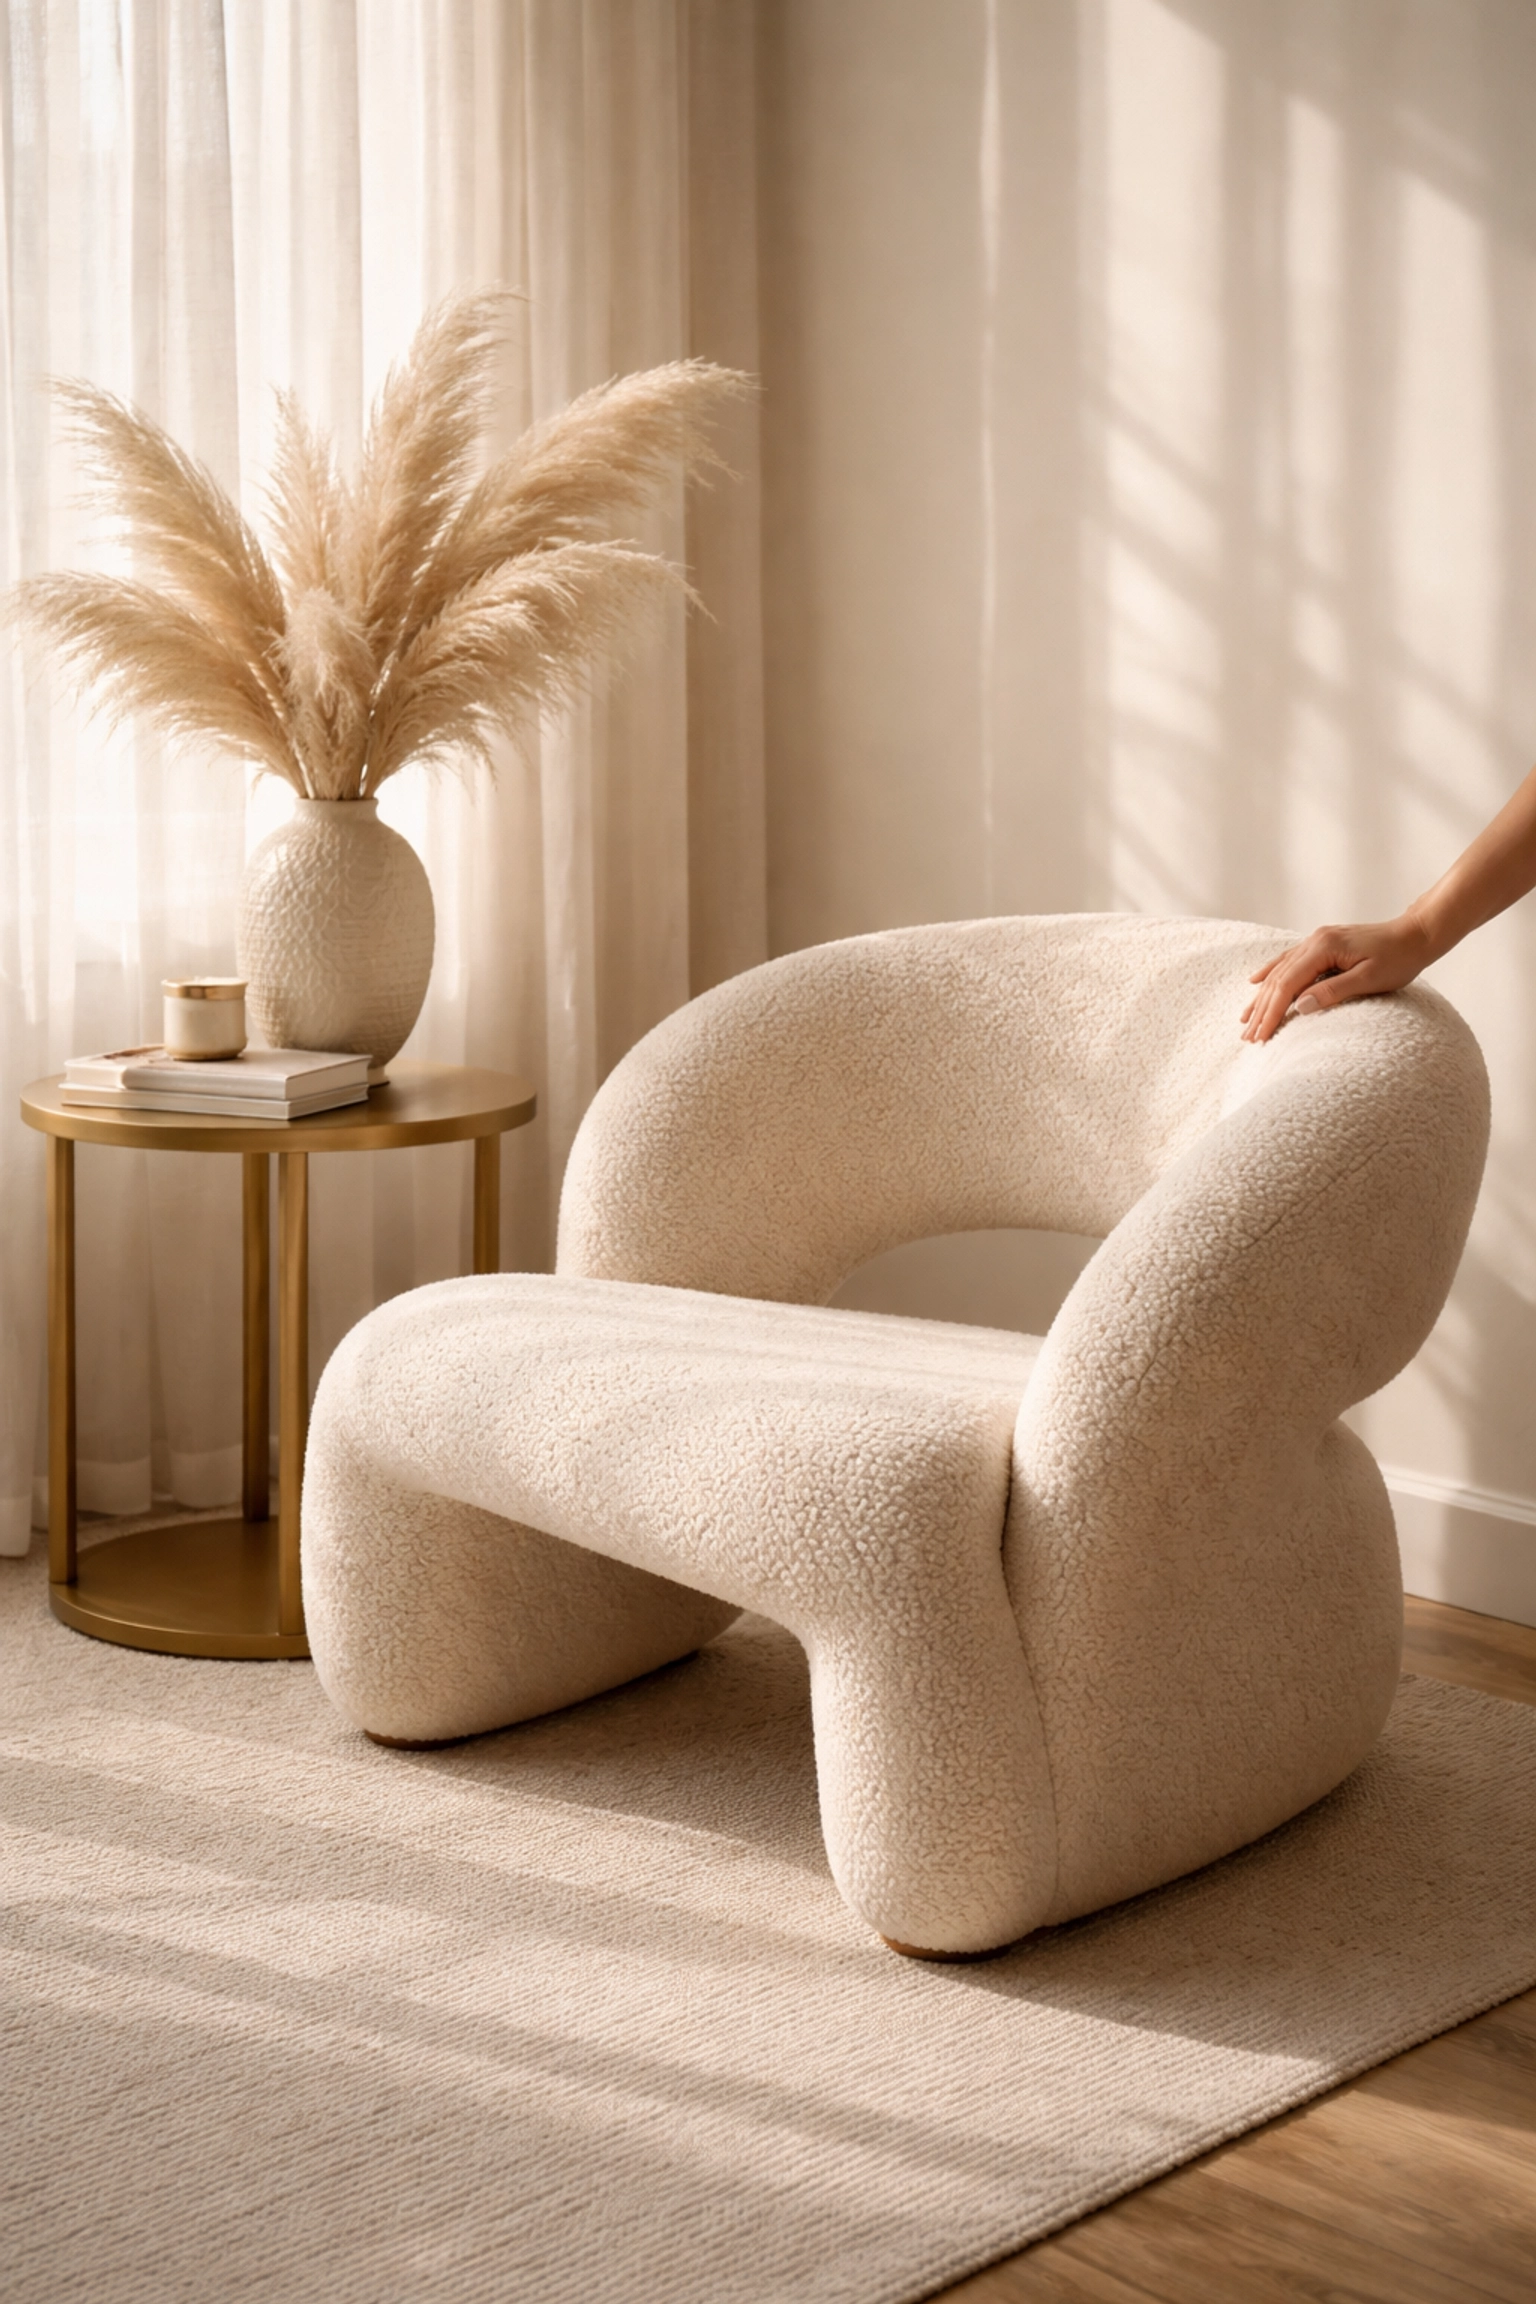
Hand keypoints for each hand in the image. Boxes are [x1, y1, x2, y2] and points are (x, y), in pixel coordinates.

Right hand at [1240, 915, 1434, 1042]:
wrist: (1415, 934)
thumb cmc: (1399, 958)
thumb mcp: (1369, 979)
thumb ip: (1333, 991)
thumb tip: (1300, 1006)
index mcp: (1323, 948)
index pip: (1287, 985)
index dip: (1271, 1012)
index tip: (1260, 1036)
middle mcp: (1314, 941)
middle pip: (1278, 979)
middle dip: (1261, 1009)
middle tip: (1247, 1037)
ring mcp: (1316, 940)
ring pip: (1279, 971)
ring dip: (1261, 996)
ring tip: (1245, 1018)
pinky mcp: (1322, 944)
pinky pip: (1288, 960)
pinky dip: (1270, 973)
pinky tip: (1255, 981)